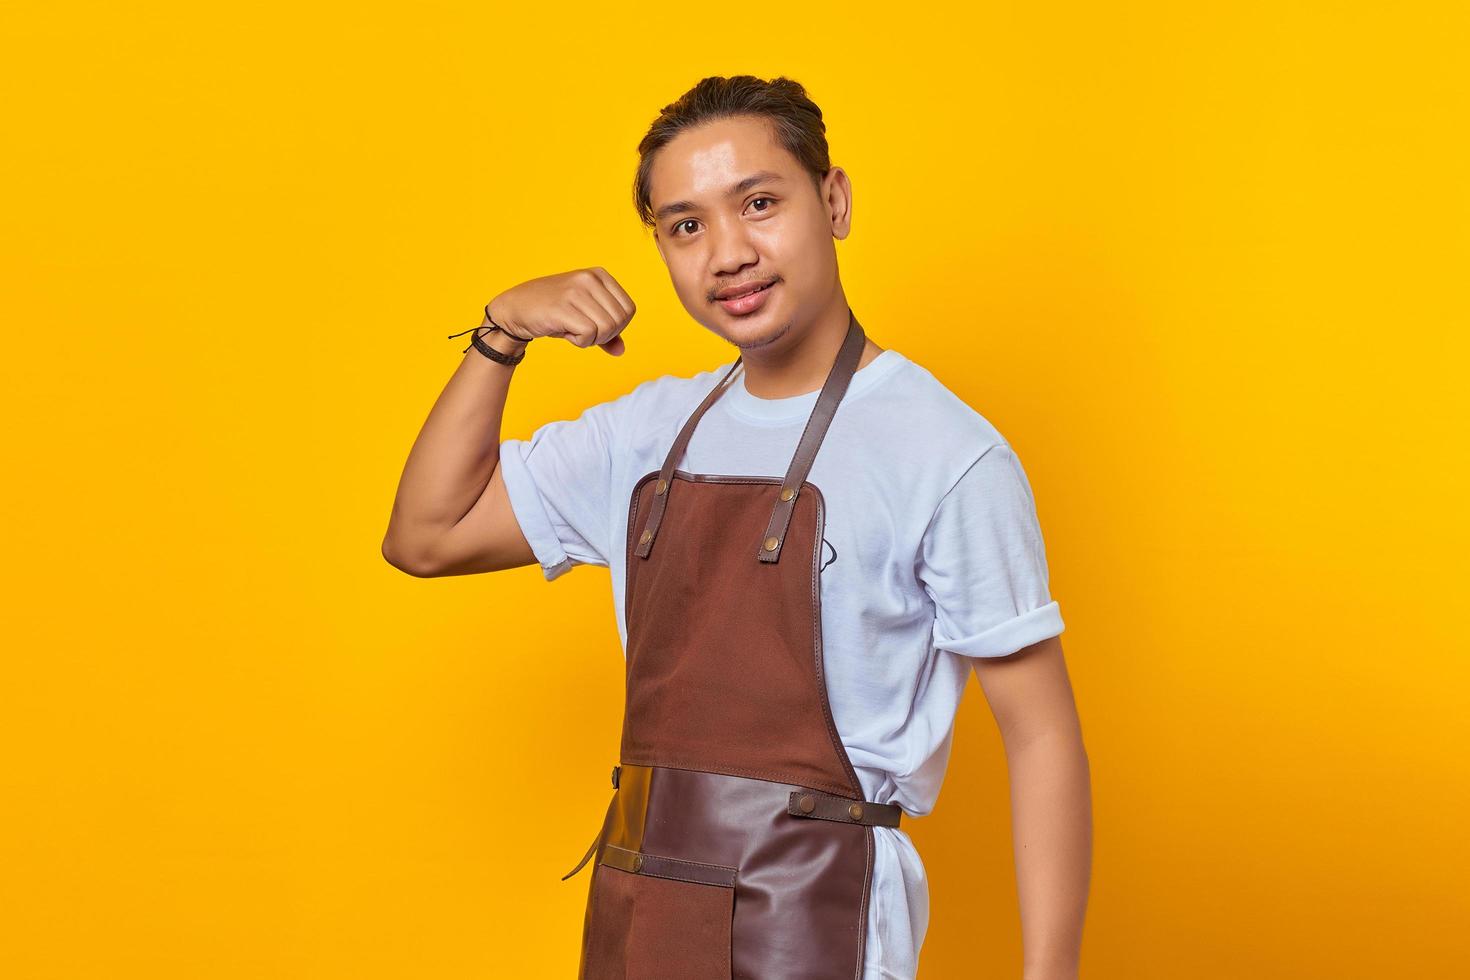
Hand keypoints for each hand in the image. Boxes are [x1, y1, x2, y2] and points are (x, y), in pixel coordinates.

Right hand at [484, 267, 635, 356]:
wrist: (516, 308)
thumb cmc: (553, 312)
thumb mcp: (584, 316)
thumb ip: (606, 332)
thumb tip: (621, 350)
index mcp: (599, 275)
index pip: (629, 310)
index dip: (617, 327)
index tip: (596, 327)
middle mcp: (589, 278)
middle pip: (620, 321)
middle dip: (605, 336)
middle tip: (583, 332)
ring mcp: (576, 291)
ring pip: (606, 329)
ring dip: (591, 340)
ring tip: (573, 331)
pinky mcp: (563, 307)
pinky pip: (589, 335)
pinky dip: (580, 342)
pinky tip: (565, 333)